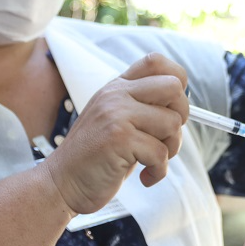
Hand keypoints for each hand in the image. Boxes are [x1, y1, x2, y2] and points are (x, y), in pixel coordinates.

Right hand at [44, 53, 188, 214]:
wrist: (61, 183)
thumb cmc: (96, 157)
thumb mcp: (116, 121)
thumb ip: (143, 108)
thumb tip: (184, 105)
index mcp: (117, 87)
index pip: (156, 62)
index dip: (177, 81)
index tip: (172, 108)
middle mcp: (116, 95)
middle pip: (173, 87)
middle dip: (180, 116)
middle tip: (165, 138)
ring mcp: (116, 114)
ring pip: (172, 123)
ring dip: (170, 149)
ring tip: (151, 161)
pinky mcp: (119, 138)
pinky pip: (161, 152)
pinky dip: (158, 171)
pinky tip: (144, 177)